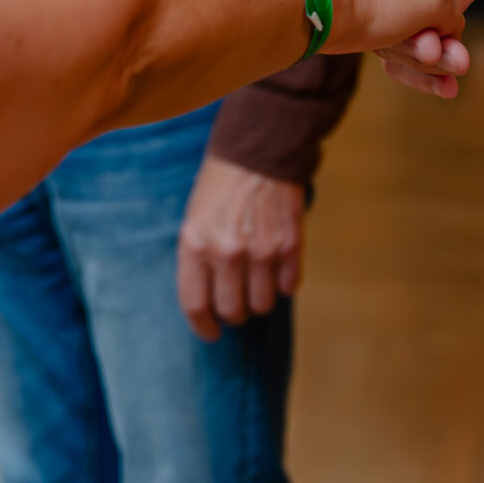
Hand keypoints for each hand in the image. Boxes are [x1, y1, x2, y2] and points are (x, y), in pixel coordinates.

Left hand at [177, 153, 305, 340]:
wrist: (259, 150)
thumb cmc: (220, 185)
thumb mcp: (194, 218)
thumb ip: (198, 259)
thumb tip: (208, 301)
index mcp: (195, 244)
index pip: (196, 305)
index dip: (203, 326)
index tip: (211, 333)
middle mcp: (227, 252)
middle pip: (232, 311)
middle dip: (234, 315)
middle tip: (236, 307)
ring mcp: (261, 250)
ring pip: (263, 305)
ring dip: (260, 301)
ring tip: (257, 286)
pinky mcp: (289, 245)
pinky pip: (289, 286)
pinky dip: (284, 284)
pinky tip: (277, 271)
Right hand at [325, 0, 483, 96]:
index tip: (389, 20)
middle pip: (372, 15)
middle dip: (403, 39)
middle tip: (433, 50)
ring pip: (395, 40)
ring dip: (423, 60)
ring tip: (452, 65)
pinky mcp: (422, 15)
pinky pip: (420, 46)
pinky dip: (434, 69)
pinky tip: (448, 86)